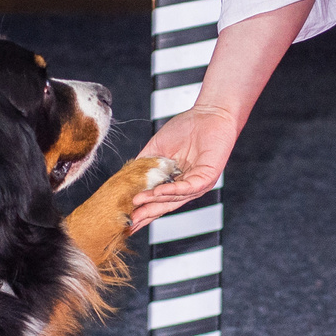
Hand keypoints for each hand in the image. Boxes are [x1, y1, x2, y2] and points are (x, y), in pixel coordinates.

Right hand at [130, 106, 238, 227]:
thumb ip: (143, 164)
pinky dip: (172, 190)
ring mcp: (198, 184)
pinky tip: (157, 191)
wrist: (210, 113)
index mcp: (176, 182)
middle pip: (165, 205)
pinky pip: (188, 187)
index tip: (125, 217)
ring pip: (175, 198)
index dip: (141, 209)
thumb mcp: (157, 148)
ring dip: (155, 201)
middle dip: (146, 214)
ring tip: (137, 202)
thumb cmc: (187, 128)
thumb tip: (125, 178)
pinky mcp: (207, 177)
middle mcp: (187, 187)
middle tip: (129, 222)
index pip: (157, 200)